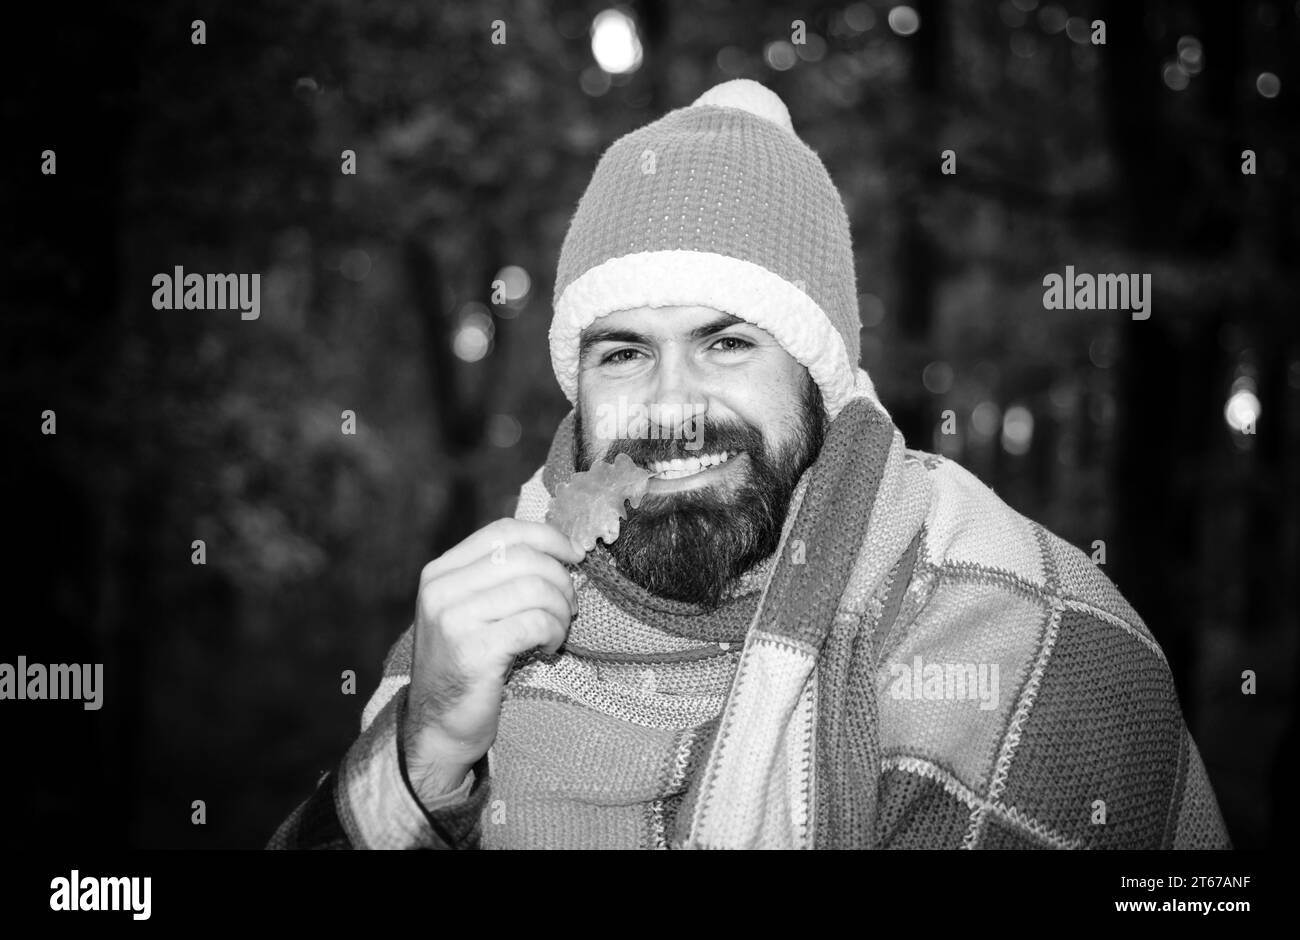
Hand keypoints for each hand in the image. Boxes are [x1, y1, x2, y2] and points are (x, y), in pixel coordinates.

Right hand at [400, 519, 584, 804]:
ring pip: (535, 589)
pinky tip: (547, 649)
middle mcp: (441, 590)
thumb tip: (556, 548)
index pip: (503, 532)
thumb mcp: (468, 611)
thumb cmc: (465, 667)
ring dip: (560, 611)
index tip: (573, 555)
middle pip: (526, 558)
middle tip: (568, 608)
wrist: (437, 727)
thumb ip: (497, 578)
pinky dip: (553, 633)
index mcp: (440, 572)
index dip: (547, 537)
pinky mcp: (475, 651)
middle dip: (560, 580)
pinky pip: (535, 623)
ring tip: (556, 631)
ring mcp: (454, 620)